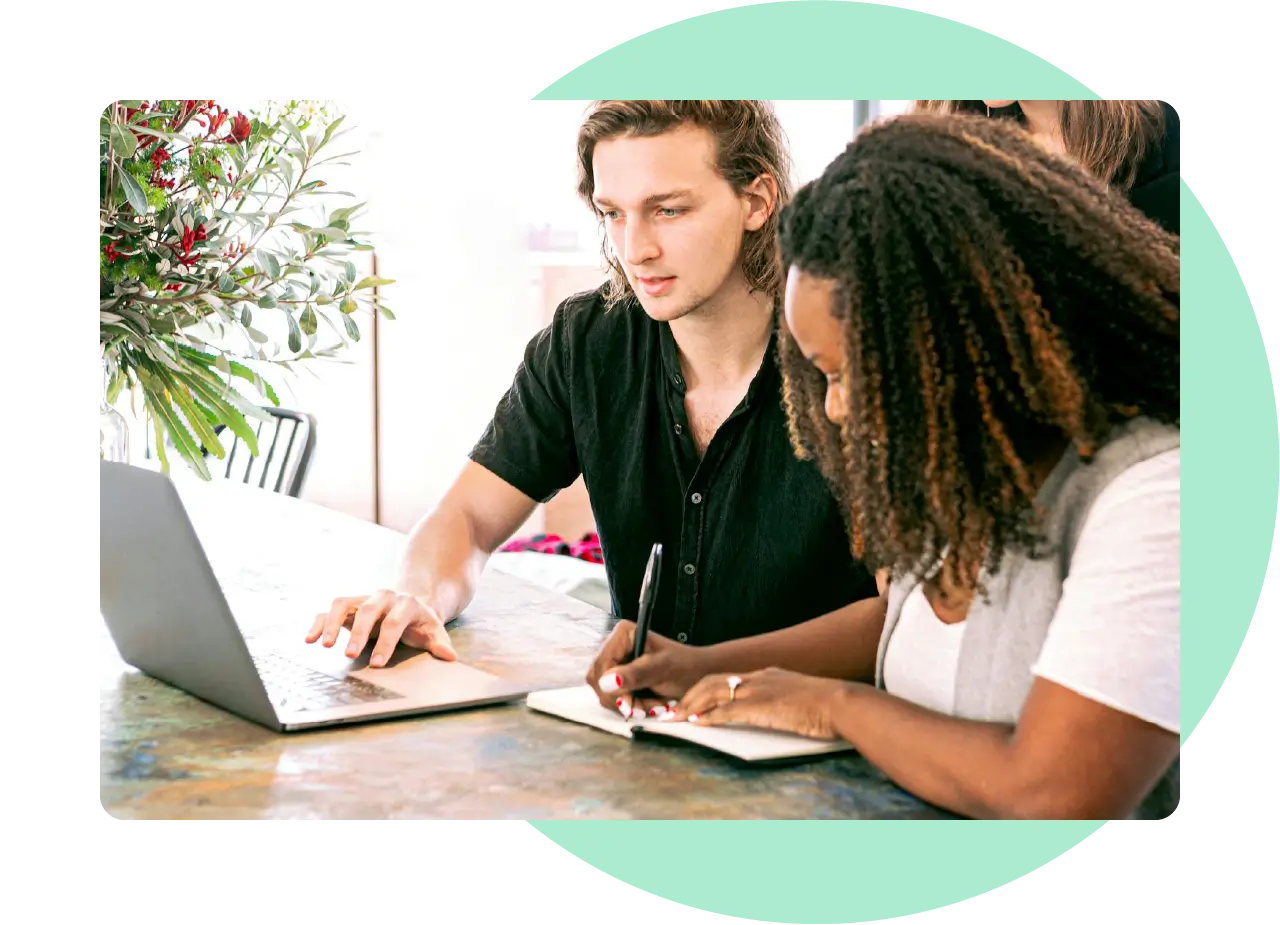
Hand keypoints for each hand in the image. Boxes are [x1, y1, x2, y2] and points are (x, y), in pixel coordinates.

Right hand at [306, 590, 456, 666]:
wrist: (410, 603)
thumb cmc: (421, 622)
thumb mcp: (434, 631)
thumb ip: (440, 644)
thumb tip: (450, 657)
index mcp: (406, 604)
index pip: (394, 622)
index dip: (386, 642)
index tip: (376, 663)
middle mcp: (382, 597)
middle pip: (368, 611)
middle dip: (358, 633)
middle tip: (349, 655)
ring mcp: (363, 599)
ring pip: (343, 604)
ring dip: (333, 624)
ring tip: (324, 645)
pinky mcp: (349, 604)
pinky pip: (330, 610)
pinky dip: (319, 623)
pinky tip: (309, 639)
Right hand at [586, 620, 710, 719]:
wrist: (698, 675)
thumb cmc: (685, 666)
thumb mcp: (661, 669)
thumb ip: (635, 674)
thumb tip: (607, 681)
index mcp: (623, 634)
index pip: (601, 665)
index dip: (611, 687)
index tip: (629, 703)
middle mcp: (615, 646)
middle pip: (598, 680)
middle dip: (622, 699)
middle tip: (645, 708)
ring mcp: (616, 662)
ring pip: (604, 692)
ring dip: (629, 705)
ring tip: (653, 705)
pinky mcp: (619, 678)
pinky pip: (613, 698)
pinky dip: (631, 706)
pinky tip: (648, 705)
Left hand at [670, 667, 848, 740]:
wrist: (842, 703)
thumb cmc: (829, 705)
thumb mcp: (800, 696)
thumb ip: (783, 701)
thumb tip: (777, 711)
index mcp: (768, 675)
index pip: (727, 678)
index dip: (706, 689)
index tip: (692, 701)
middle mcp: (759, 678)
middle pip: (713, 681)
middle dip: (690, 696)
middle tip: (674, 710)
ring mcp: (758, 691)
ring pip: (713, 693)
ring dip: (691, 706)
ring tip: (676, 718)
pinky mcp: (761, 707)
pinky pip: (726, 710)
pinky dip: (708, 717)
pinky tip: (696, 724)